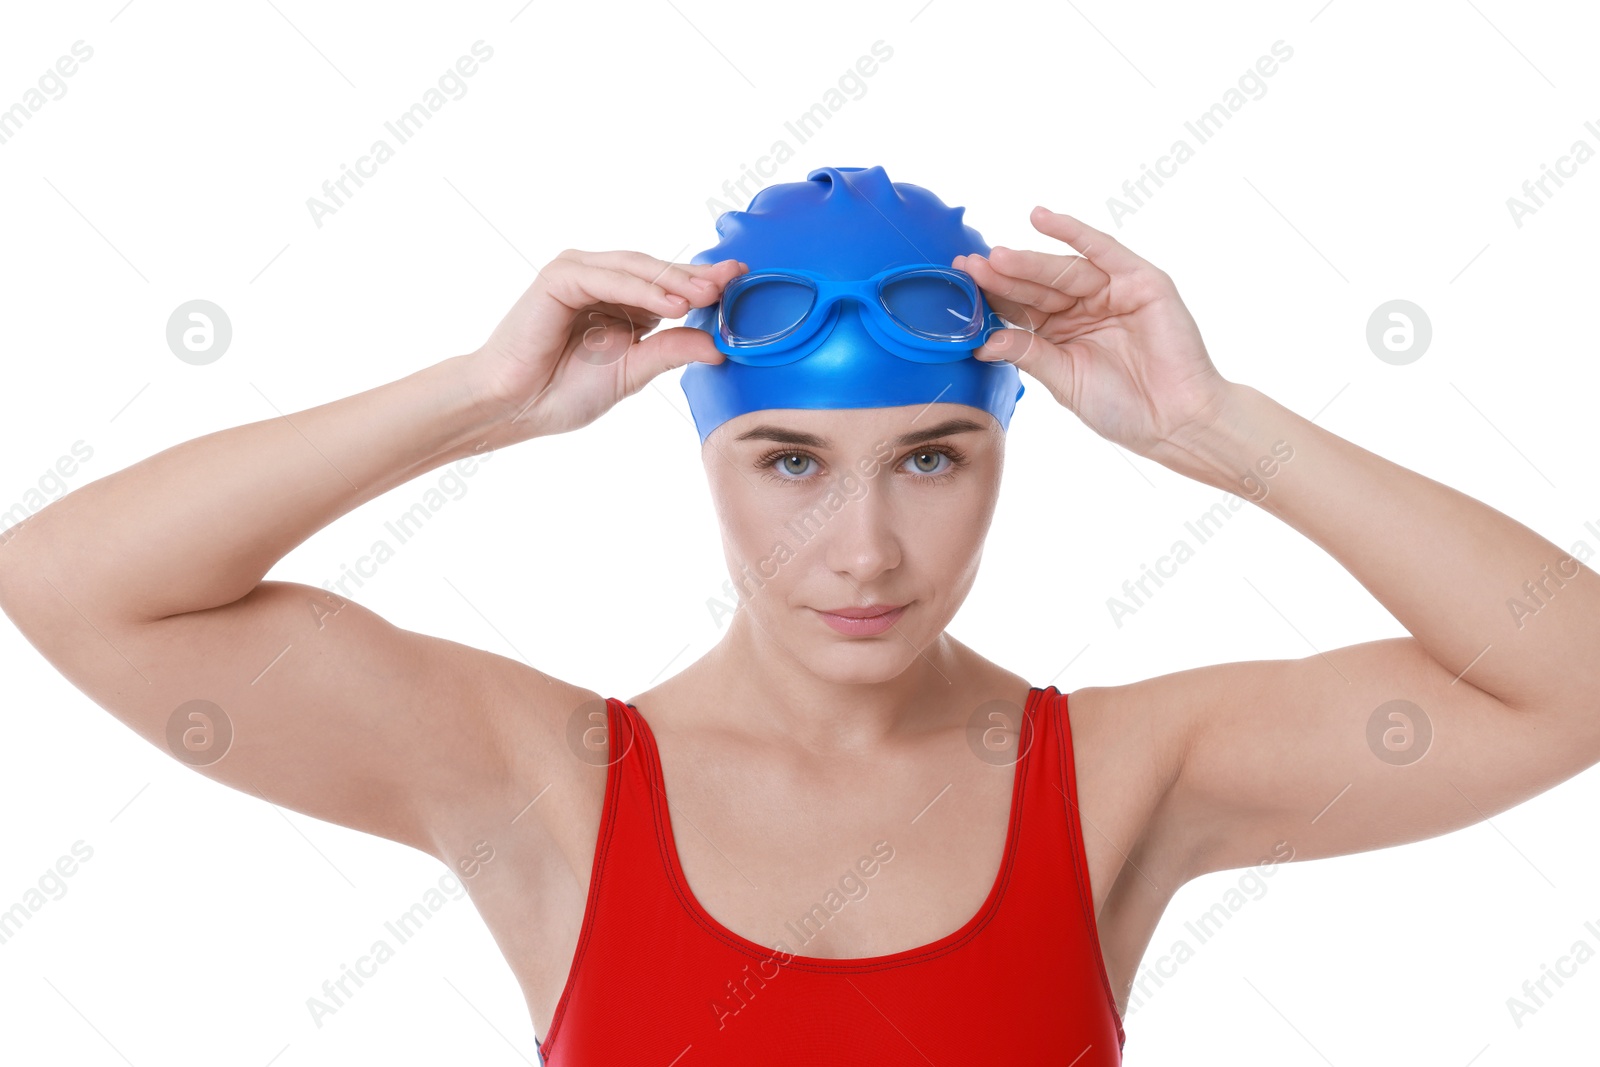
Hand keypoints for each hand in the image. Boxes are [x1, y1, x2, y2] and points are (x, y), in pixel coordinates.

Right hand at [466, 249, 746, 439]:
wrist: (513, 406)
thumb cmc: (561, 391)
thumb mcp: (632, 371)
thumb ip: (670, 352)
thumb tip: (718, 345)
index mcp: (620, 301)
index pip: (669, 286)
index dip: (703, 285)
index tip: (741, 284)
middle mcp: (601, 280)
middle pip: (658, 271)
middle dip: (697, 276)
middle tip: (736, 279)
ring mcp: (579, 274)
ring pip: (637, 269)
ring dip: (674, 281)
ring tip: (709, 293)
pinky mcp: (560, 277)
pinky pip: (609, 278)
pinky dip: (642, 289)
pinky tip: (672, 303)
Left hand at [954, 207, 1232, 457]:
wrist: (1174, 420)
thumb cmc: (1121, 408)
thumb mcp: (1064, 380)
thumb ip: (1027, 354)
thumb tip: (982, 342)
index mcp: (1060, 333)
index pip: (1020, 308)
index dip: (991, 297)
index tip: (959, 285)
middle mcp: (1082, 307)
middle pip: (1036, 286)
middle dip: (1002, 276)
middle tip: (968, 267)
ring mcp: (1112, 291)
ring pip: (1062, 270)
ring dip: (1029, 261)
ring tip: (996, 257)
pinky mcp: (1140, 281)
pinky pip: (1103, 250)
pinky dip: (1074, 232)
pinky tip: (1042, 218)